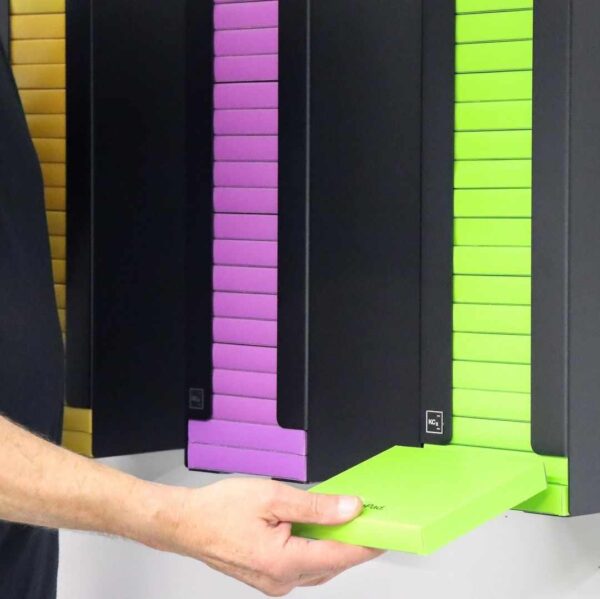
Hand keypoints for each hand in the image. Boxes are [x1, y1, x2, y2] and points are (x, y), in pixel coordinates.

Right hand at [146, 478, 382, 595]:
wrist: (187, 523)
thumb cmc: (220, 509)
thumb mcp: (274, 496)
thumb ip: (316, 505)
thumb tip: (348, 509)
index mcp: (283, 562)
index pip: (338, 555)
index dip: (365, 544)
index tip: (386, 534)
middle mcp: (280, 580)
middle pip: (331, 564)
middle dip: (353, 545)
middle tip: (370, 524)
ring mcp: (273, 582)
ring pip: (318, 567)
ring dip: (334, 548)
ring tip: (346, 524)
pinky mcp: (267, 578)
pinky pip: (302, 566)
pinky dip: (316, 550)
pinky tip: (318, 532)